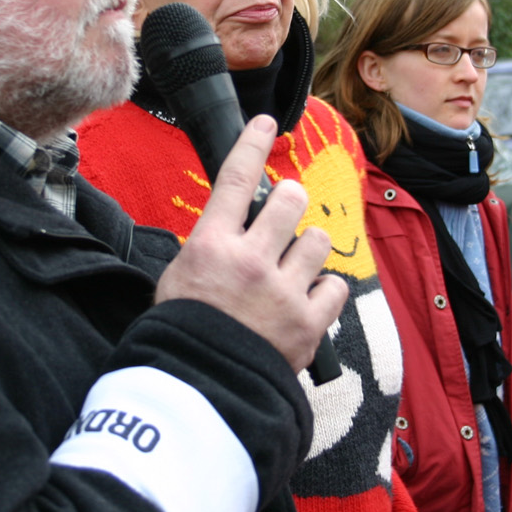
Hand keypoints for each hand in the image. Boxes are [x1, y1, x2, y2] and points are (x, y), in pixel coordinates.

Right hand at [156, 116, 347, 371]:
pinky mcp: (308, 323)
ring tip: (293, 269)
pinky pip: (335, 287)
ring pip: (318, 241)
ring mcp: (283, 291)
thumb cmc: (181, 333)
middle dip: (291, 202)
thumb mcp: (176, 279)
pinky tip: (307, 303)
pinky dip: (324, 293)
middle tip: (284, 218)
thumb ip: (206, 249)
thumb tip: (226, 230)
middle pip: (291, 199)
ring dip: (309, 250)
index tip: (266, 121)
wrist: (199, 389)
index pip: (236, 176)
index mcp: (211, 245)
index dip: (253, 141)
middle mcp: (251, 260)